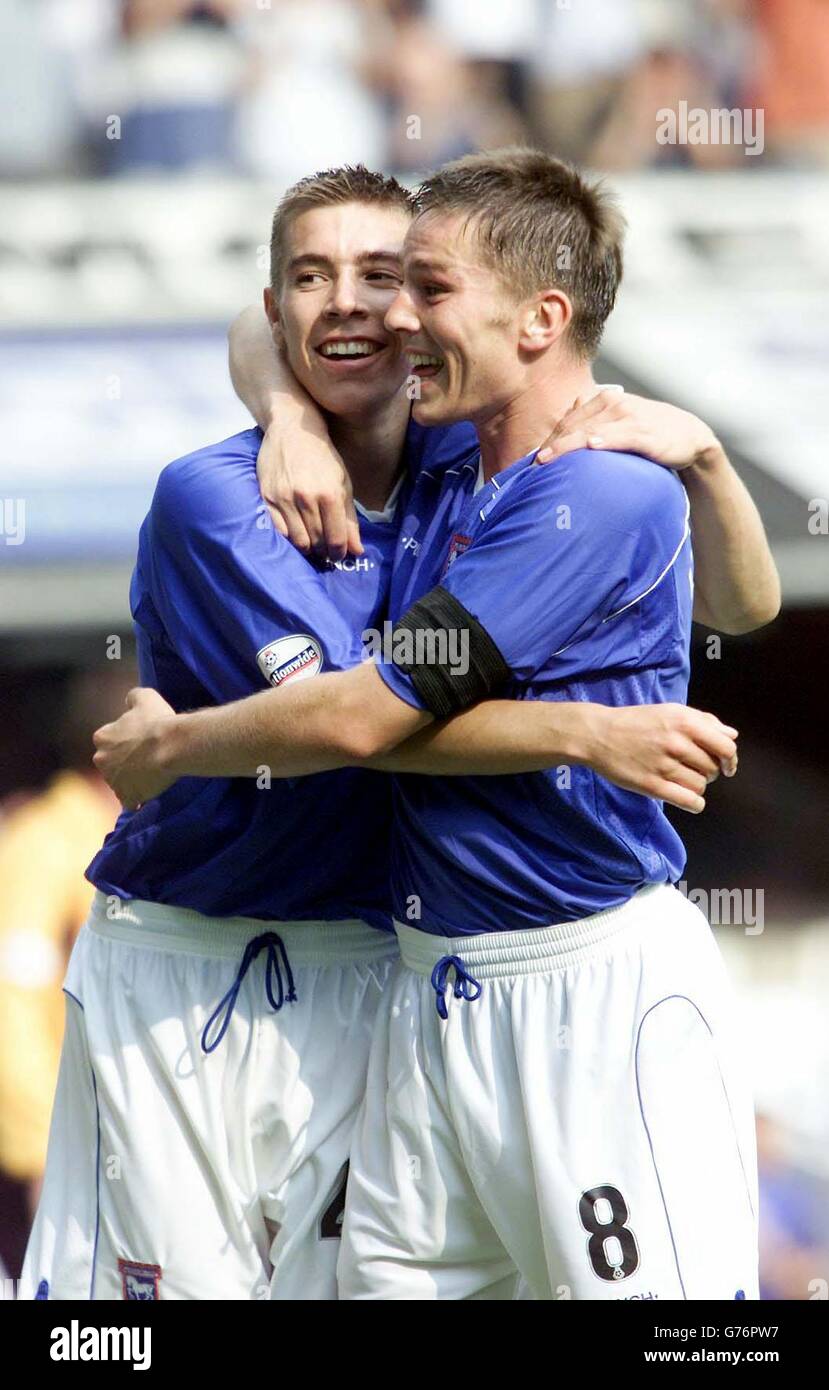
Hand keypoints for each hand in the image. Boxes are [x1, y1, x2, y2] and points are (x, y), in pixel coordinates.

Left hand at [92, 688, 177, 810]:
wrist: (170, 746)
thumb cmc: (157, 721)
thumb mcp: (145, 696)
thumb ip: (132, 697)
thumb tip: (128, 701)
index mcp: (102, 738)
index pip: (108, 740)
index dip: (124, 741)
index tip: (139, 741)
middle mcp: (101, 760)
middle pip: (110, 763)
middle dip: (123, 762)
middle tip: (144, 759)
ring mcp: (113, 781)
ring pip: (119, 782)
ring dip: (130, 780)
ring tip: (150, 775)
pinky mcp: (127, 796)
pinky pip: (129, 800)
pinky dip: (137, 798)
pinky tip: (148, 793)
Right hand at [256, 420, 362, 561]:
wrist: (292, 429)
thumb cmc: (322, 457)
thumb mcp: (343, 483)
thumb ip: (350, 519)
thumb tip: (357, 550)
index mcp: (330, 494)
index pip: (336, 538)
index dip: (339, 552)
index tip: (340, 554)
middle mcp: (306, 498)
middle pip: (317, 541)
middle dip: (324, 551)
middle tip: (326, 551)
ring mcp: (284, 498)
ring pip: (297, 540)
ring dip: (308, 548)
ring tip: (313, 544)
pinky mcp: (268, 496)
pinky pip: (279, 530)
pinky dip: (290, 538)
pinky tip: (297, 534)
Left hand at [537, 389, 719, 469]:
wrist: (689, 435)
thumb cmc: (650, 430)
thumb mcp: (620, 417)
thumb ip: (594, 416)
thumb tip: (569, 411)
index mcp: (604, 400)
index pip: (568, 421)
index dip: (549, 440)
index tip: (531, 460)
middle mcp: (614, 404)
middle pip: (574, 425)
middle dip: (552, 445)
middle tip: (533, 466)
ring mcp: (630, 418)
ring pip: (591, 430)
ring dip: (568, 445)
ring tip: (548, 459)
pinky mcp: (645, 433)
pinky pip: (621, 436)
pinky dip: (605, 440)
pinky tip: (591, 446)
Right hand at [586, 703, 737, 812]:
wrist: (598, 735)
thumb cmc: (636, 722)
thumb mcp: (670, 711)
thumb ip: (704, 721)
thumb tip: (732, 736)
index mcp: (685, 722)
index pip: (726, 747)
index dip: (730, 759)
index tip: (726, 765)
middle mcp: (677, 743)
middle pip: (713, 769)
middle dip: (708, 771)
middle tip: (693, 768)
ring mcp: (664, 766)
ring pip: (701, 786)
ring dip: (697, 785)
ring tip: (682, 779)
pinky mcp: (652, 786)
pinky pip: (689, 801)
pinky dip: (695, 803)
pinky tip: (687, 798)